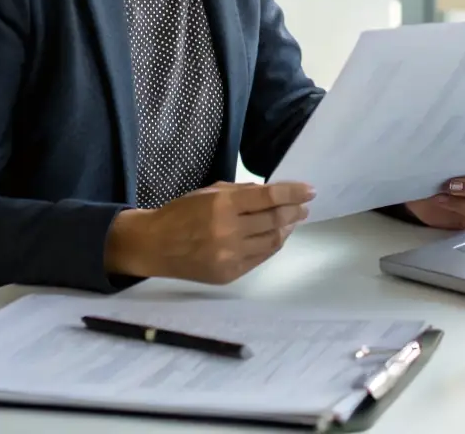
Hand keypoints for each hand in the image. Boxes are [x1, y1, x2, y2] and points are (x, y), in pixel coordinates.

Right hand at [104, 181, 313, 283]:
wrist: (154, 246)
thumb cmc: (181, 213)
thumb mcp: (209, 192)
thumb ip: (242, 192)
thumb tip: (272, 193)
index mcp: (222, 206)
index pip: (268, 197)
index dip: (293, 192)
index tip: (309, 190)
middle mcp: (228, 232)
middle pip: (274, 220)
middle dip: (295, 211)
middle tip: (305, 205)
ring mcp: (229, 256)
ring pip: (272, 241)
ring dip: (287, 229)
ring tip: (294, 220)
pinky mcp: (229, 274)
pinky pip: (261, 257)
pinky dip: (273, 244)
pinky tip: (277, 236)